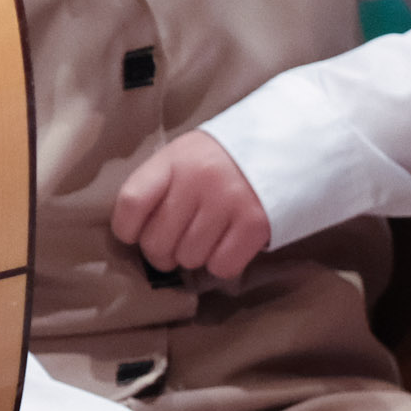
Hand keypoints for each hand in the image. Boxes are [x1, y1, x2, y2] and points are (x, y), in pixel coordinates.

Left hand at [111, 131, 272, 283]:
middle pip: (156, 243)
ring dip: (195, 256)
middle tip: (177, 241)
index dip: (127, 229)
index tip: (136, 233)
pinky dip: (222, 263)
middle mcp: (198, 179)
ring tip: (208, 236)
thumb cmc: (221, 158)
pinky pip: (222, 266)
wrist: (282, 144)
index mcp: (173, 159)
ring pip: (189, 259)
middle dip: (162, 252)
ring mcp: (228, 201)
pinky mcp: (255, 223)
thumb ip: (158, 186)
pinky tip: (229, 243)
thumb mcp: (184, 155)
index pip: (130, 203)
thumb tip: (134, 235)